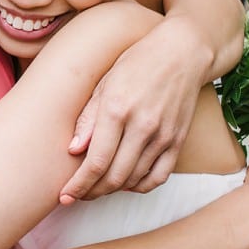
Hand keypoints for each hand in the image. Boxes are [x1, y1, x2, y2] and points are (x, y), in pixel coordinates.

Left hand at [59, 19, 202, 203]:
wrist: (183, 53)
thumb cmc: (137, 63)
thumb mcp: (104, 83)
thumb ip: (88, 118)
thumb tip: (72, 150)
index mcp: (117, 109)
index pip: (95, 161)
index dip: (78, 185)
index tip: (65, 196)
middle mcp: (142, 126)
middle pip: (114, 176)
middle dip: (91, 192)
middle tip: (77, 195)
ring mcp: (163, 136)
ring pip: (134, 180)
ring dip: (112, 190)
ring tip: (95, 188)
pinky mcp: (178, 141)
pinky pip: (158, 177)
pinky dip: (139, 186)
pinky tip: (125, 183)